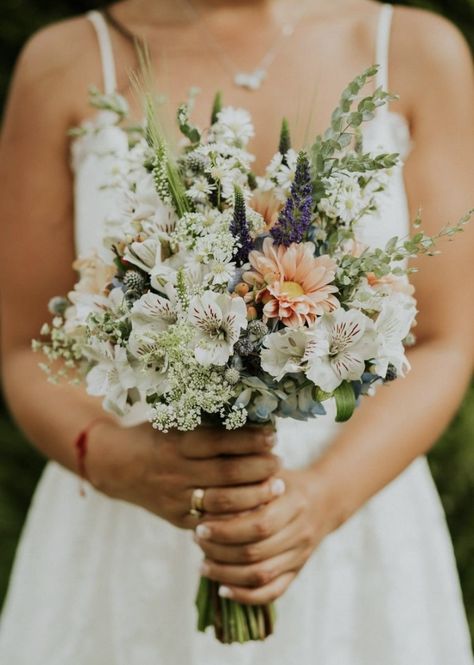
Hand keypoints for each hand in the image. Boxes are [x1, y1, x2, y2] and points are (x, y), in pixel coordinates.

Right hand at [86, 420, 282, 528]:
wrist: (115, 466)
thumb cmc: (153, 436)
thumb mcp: (173, 422)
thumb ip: (206, 423)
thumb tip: (251, 415)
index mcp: (176, 444)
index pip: (219, 442)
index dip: (249, 440)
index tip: (272, 436)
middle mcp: (176, 472)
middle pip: (226, 474)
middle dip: (259, 469)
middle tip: (279, 462)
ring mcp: (176, 499)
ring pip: (223, 503)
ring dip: (256, 495)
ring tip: (277, 486)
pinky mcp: (178, 519)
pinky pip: (214, 524)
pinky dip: (239, 519)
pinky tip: (259, 510)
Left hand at [194, 467, 338, 604]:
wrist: (325, 499)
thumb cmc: (287, 481)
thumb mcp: (270, 471)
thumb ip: (246, 479)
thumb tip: (208, 492)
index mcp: (295, 504)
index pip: (259, 524)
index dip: (226, 529)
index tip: (201, 525)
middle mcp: (301, 532)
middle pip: (256, 552)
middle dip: (220, 550)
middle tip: (197, 540)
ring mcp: (300, 555)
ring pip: (261, 575)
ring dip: (227, 574)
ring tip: (202, 565)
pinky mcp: (297, 571)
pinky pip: (272, 592)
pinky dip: (245, 596)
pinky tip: (222, 589)